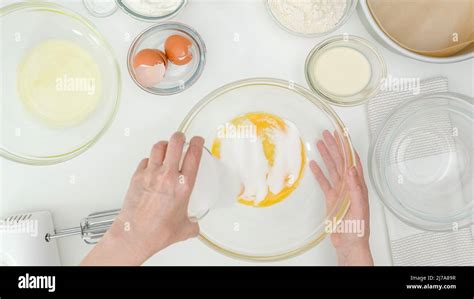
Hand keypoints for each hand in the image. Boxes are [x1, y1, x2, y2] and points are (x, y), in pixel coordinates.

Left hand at [81, 132, 203, 265]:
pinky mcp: (137, 177)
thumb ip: (192, 224)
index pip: (193, 154)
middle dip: (180, 136)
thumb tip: (193, 224)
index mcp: (183, 185)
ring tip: (167, 147)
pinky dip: (150, 159)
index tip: (198, 140)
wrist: (135, 235)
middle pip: (175, 143)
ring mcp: (151, 174)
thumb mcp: (184, 229)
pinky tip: (152, 165)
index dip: (198, 142)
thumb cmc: (157, 232)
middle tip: (182, 138)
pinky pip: (145, 160)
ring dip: (165, 144)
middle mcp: (168, 176)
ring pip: (158, 147)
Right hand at [309, 130, 372, 265]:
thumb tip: (352, 169)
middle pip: (341, 161)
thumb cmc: (358, 228)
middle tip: (328, 134)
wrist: (350, 244)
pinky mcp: (331, 199)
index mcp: (358, 185)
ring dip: (326, 156)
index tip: (342, 135)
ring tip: (320, 143)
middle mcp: (349, 185)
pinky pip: (324, 182)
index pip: (352, 161)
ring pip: (332, 169)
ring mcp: (340, 191)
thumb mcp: (359, 207)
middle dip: (335, 146)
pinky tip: (314, 164)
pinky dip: (319, 173)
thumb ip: (355, 188)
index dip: (347, 147)